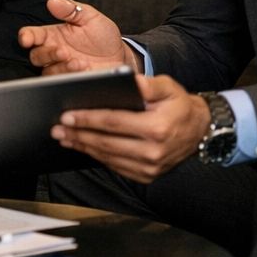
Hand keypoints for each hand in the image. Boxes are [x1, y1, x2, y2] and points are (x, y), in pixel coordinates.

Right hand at [18, 0, 140, 74]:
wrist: (120, 57)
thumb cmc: (103, 36)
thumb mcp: (90, 17)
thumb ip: (71, 9)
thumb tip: (53, 0)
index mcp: (54, 34)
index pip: (32, 35)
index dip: (26, 36)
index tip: (27, 39)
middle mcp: (54, 51)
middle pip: (35, 55)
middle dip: (47, 54)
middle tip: (63, 51)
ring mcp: (61, 68)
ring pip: (47, 71)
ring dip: (61, 67)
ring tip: (79, 62)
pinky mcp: (69, 80)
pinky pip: (61, 82)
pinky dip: (70, 76)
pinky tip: (83, 69)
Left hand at [50, 74, 210, 182]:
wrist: (200, 131)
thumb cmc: (179, 106)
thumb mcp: (168, 87)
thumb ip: (147, 84)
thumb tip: (128, 81)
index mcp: (156, 127)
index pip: (113, 122)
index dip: (88, 119)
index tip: (67, 116)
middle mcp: (152, 151)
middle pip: (106, 143)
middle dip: (78, 134)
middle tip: (57, 128)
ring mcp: (149, 167)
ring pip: (108, 157)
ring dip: (83, 147)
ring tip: (64, 138)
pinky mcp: (146, 176)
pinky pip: (115, 166)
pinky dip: (97, 156)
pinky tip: (83, 146)